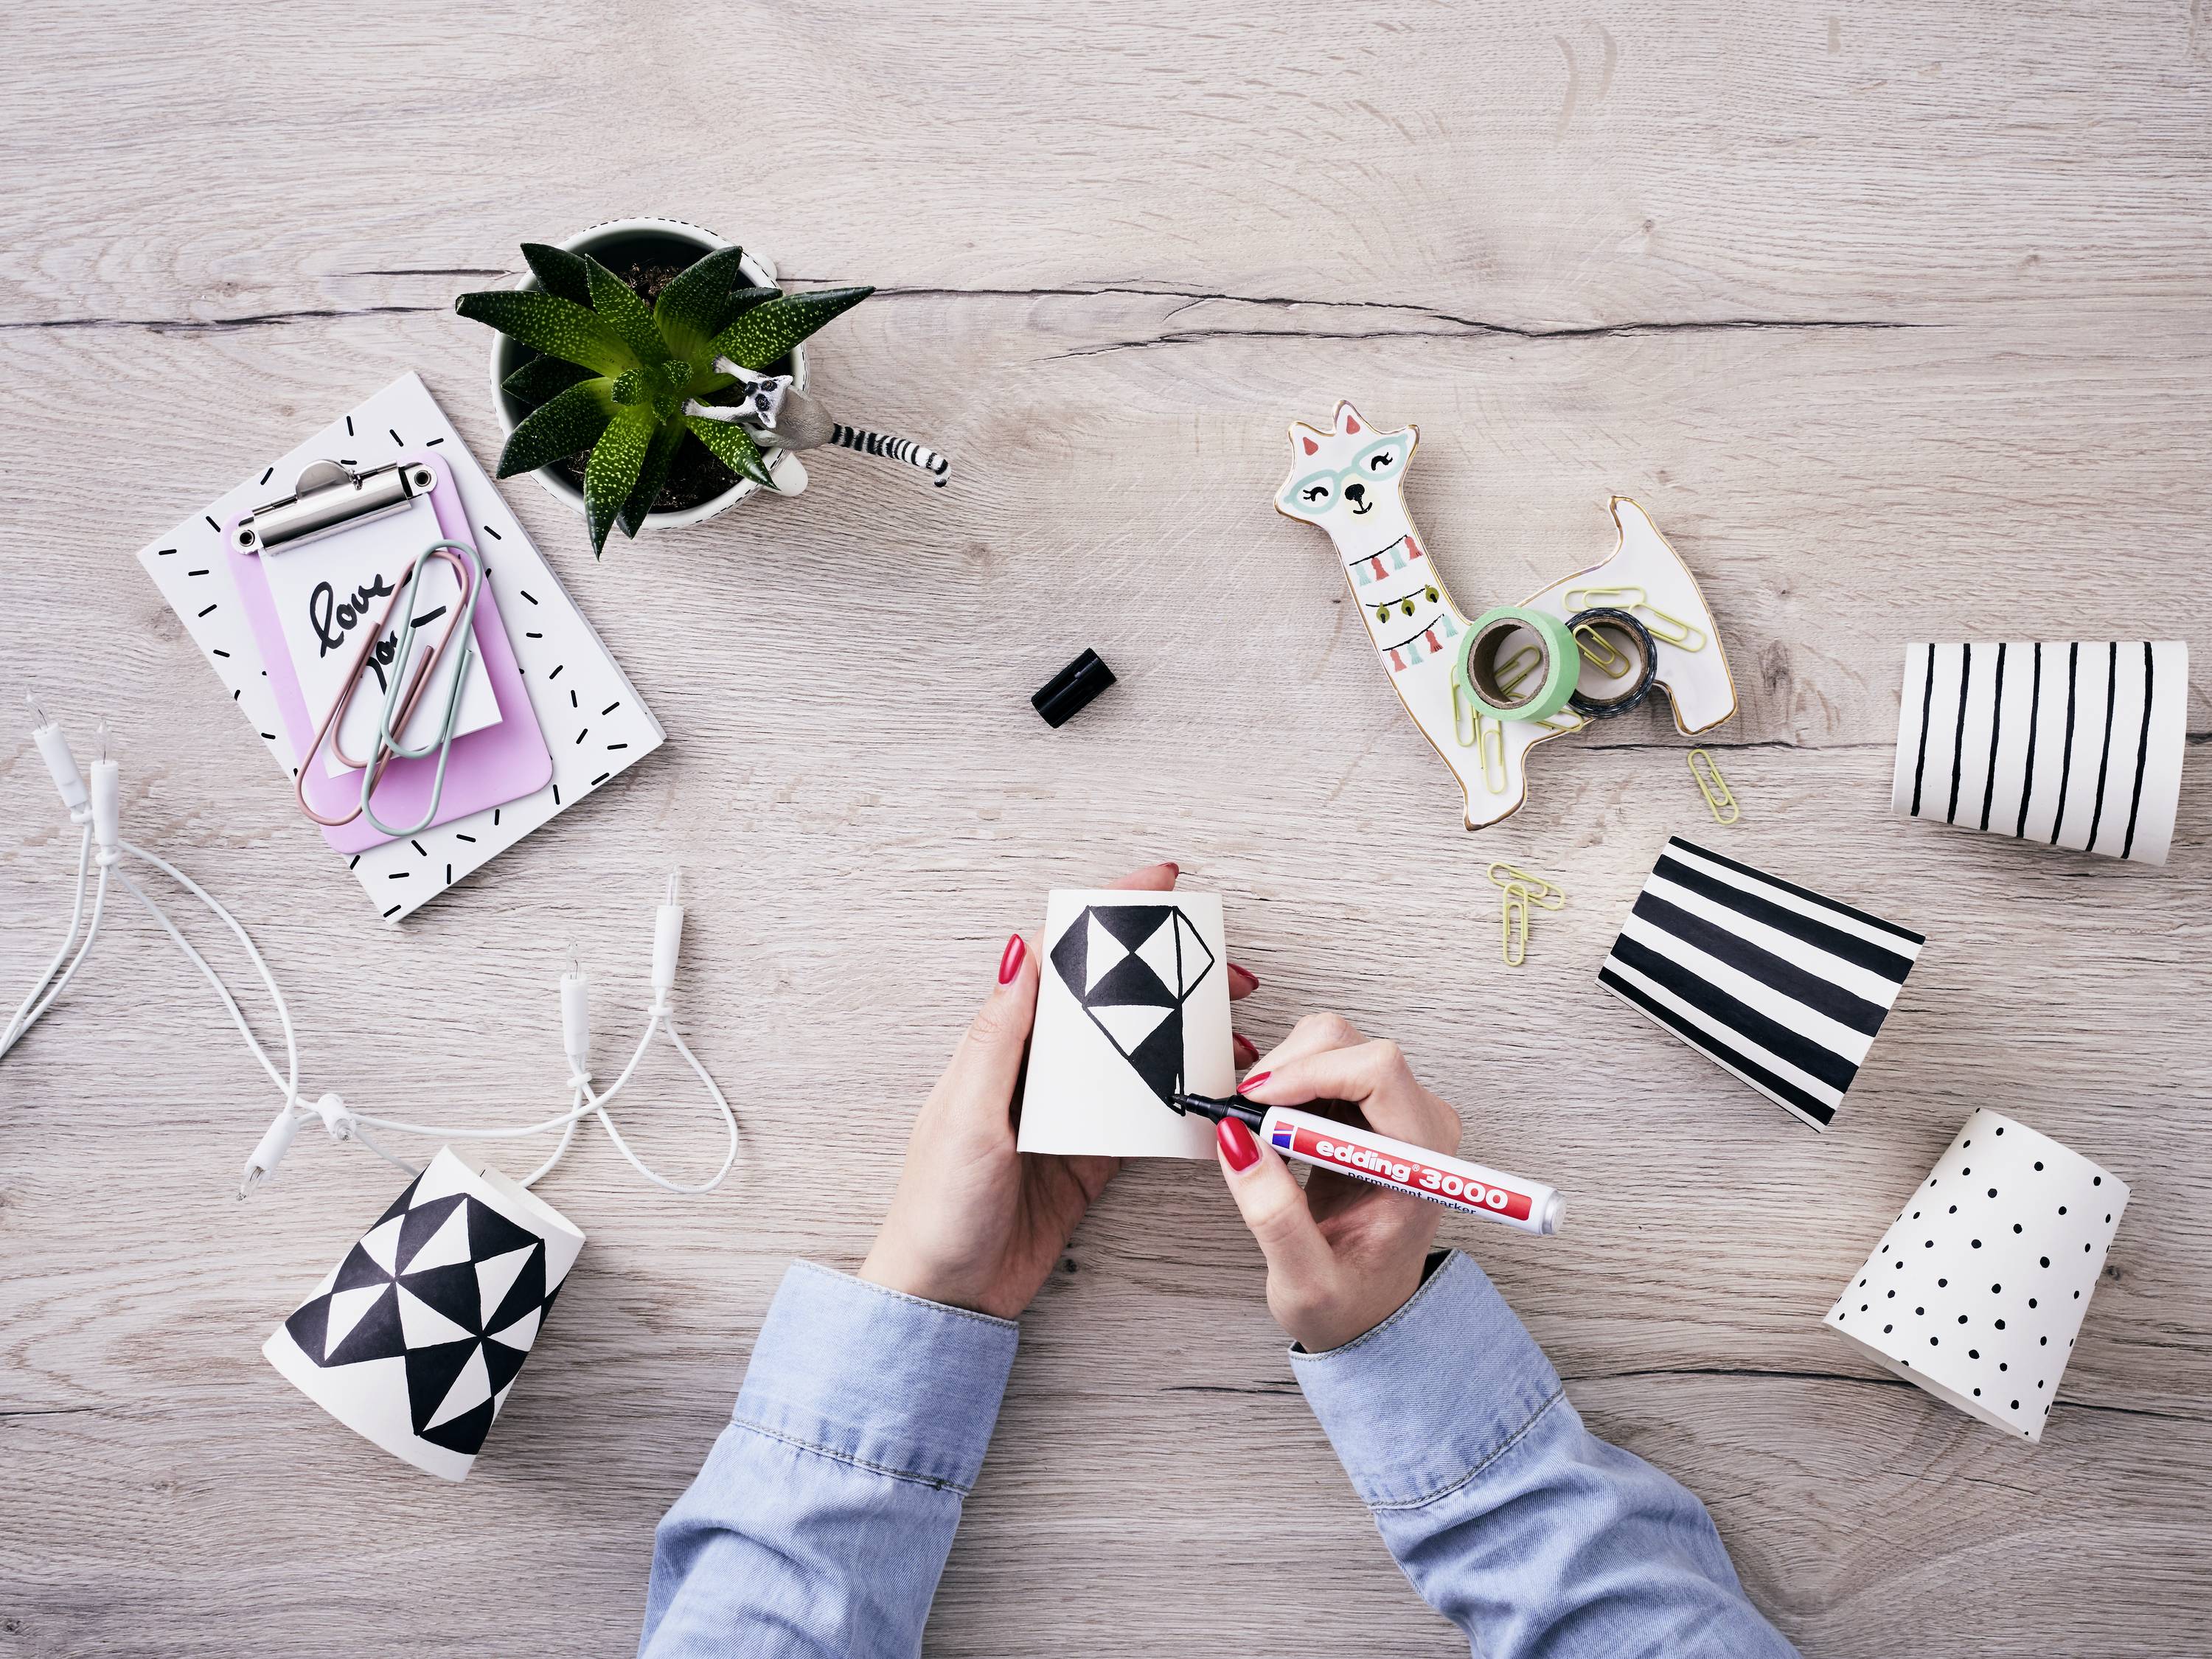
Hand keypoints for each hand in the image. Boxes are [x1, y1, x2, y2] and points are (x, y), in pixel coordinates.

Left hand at [861, 861, 1260, 1319]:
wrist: (945, 1296)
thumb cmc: (937, 1207)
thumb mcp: (968, 1114)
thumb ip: (999, 1035)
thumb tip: (1022, 949)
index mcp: (1002, 1047)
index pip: (1060, 962)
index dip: (1108, 915)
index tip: (1160, 886)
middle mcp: (1038, 1073)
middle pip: (1113, 1004)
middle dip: (1173, 980)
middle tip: (1230, 977)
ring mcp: (1068, 1116)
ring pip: (1138, 1058)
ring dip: (1188, 1042)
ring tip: (1239, 1039)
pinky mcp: (1090, 1161)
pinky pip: (1145, 1119)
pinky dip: (1183, 1103)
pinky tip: (1215, 1096)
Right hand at [1212, 1013, 1463, 1352]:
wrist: (1369, 1311)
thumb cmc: (1352, 1302)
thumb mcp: (1306, 1281)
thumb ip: (1274, 1216)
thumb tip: (1237, 1140)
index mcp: (1422, 1163)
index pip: (1378, 1073)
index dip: (1310, 1073)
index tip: (1257, 1103)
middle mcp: (1419, 1123)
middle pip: (1350, 1046)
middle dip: (1287, 1070)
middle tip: (1244, 1116)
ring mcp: (1396, 1109)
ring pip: (1331, 1044)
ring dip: (1282, 1076)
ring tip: (1257, 1132)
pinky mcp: (1369, 1107)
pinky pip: (1320, 1063)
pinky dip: (1284, 1085)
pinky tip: (1270, 1130)